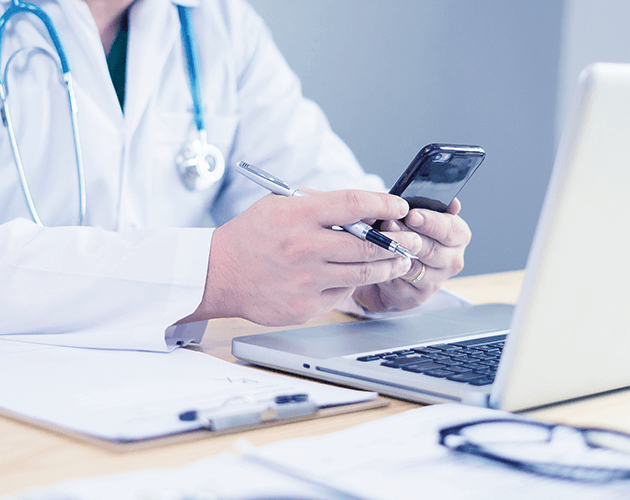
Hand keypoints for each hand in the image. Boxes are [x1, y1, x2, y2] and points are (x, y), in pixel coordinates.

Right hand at [185, 190, 420, 325]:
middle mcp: (304, 247)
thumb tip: (364, 206)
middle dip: (397, 243)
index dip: (384, 204)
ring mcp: (306, 281)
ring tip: (399, 261)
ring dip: (386, 267)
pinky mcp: (305, 307)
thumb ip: (319, 202)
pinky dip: (349, 286)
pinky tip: (348, 278)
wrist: (217, 274)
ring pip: (363, 274)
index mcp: (298, 215)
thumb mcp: (279, 204)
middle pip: (367, 245)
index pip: (354, 204)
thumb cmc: (252, 235)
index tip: (400, 206)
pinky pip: (341, 295)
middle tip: (412, 240)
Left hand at [352, 199, 470, 311]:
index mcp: (458, 236)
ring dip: (393, 253)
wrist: (394, 263)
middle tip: (388, 224)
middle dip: (406, 236)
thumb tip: (454, 203)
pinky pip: (399, 282)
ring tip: (377, 240)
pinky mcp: (417, 297)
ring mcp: (436, 281)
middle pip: (432, 249)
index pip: (451, 229)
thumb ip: (431, 206)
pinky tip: (375, 260)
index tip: (412, 215)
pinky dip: (386, 270)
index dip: (431, 222)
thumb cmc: (409, 232)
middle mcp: (453, 260)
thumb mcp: (419, 214)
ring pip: (414, 267)